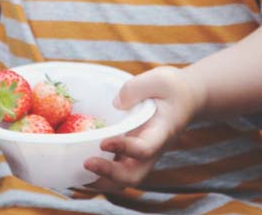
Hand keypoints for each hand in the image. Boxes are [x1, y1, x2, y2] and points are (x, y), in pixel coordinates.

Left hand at [81, 66, 205, 191]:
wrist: (186, 99)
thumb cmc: (172, 88)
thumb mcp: (159, 79)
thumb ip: (136, 89)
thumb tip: (115, 103)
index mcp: (161, 133)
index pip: (145, 149)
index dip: (125, 149)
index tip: (104, 142)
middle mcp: (151, 150)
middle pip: (133, 176)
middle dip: (109, 175)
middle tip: (86, 163)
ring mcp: (141, 156)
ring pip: (123, 180)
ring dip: (101, 182)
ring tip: (76, 176)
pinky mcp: (131, 154)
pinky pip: (116, 170)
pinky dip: (98, 175)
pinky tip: (76, 167)